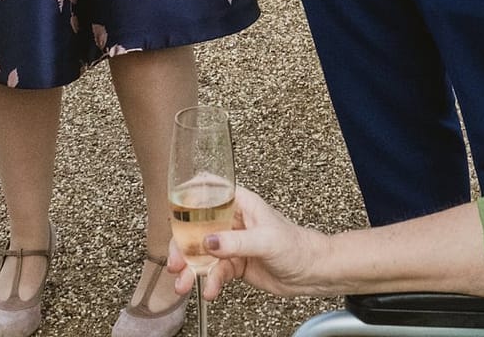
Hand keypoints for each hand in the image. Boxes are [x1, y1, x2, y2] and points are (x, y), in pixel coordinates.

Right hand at [167, 185, 322, 299]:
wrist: (310, 272)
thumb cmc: (297, 245)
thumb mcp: (266, 240)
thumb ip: (236, 241)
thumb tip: (209, 242)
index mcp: (241, 203)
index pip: (209, 192)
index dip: (188, 198)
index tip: (173, 212)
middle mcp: (232, 221)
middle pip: (196, 228)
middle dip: (182, 246)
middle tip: (176, 263)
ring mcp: (231, 243)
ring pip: (202, 254)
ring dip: (190, 270)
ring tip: (184, 284)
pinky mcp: (234, 263)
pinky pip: (214, 271)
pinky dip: (209, 282)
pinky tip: (210, 291)